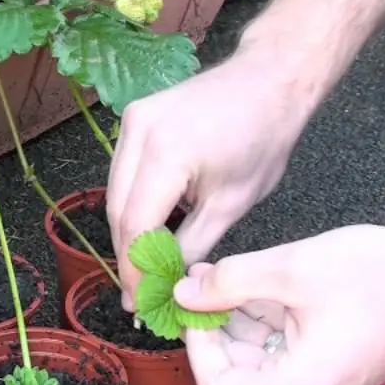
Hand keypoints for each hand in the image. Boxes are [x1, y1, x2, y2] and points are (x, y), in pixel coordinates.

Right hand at [106, 51, 315, 310]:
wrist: (269, 79)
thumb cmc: (263, 138)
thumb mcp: (233, 203)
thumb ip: (193, 245)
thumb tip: (169, 283)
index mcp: (166, 153)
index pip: (136, 226)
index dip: (135, 270)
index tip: (141, 304)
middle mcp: (138, 132)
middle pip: (118, 211)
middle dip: (128, 256)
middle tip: (139, 295)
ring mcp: (131, 121)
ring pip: (115, 192)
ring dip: (127, 232)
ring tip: (144, 268)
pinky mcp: (133, 117)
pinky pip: (123, 172)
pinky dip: (133, 203)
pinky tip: (149, 228)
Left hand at [172, 225, 384, 384]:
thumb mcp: (291, 269)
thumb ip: (229, 283)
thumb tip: (185, 294)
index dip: (197, 346)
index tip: (193, 305)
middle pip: (238, 373)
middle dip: (217, 326)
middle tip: (206, 282)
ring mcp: (325, 381)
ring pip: (261, 356)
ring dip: (242, 317)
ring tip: (238, 273)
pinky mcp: (336, 362)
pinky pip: (287, 347)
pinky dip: (270, 316)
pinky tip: (268, 281)